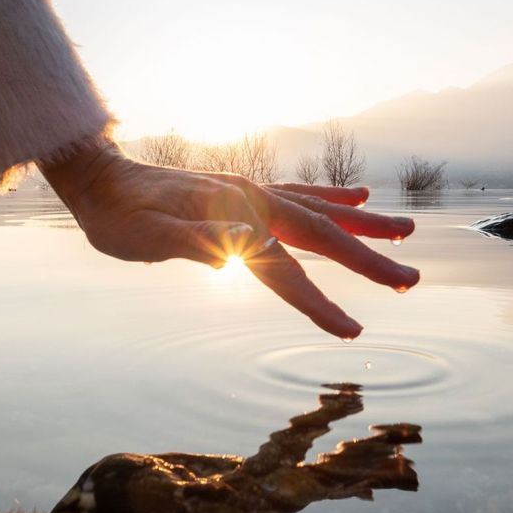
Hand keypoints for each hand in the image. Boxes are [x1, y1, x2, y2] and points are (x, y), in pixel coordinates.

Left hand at [39, 140, 418, 338]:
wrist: (101, 181)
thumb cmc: (117, 217)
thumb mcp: (144, 235)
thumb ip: (193, 240)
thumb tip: (245, 246)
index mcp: (232, 217)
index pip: (284, 269)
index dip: (318, 302)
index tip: (352, 331)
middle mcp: (252, 200)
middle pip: (320, 235)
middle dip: (367, 260)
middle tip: (411, 280)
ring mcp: (252, 192)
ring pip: (320, 211)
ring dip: (365, 225)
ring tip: (405, 232)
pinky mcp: (247, 192)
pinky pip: (301, 194)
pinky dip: (333, 197)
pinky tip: (357, 196)